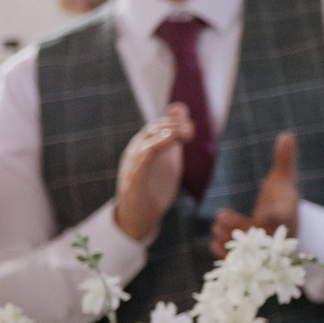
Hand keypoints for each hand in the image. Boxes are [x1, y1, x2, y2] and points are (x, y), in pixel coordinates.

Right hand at [113, 104, 195, 241]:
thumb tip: (179, 107)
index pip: (157, 127)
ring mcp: (132, 170)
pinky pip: (135, 172)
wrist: (141, 215)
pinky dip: (142, 162)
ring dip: (156, 141)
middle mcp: (136, 154)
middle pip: (150, 134)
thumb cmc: (155, 183)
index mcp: (145, 146)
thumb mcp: (169, 155)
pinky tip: (149, 153)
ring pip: (141, 150)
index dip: (173, 122)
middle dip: (170, 129)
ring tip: (171, 135)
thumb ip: (174, 133)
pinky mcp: (132, 187)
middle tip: (190, 130)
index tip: (191, 125)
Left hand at [210, 131, 299, 255]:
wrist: (285, 222)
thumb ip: (285, 159)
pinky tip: (214, 243)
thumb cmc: (281, 197)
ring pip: (249, 251)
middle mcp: (279, 235)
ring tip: (215, 227)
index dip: (274, 218)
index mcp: (288, 215)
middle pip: (262, 237)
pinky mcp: (255, 257)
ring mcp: (267, 249)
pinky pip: (241, 260)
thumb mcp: (284, 178)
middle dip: (241, 229)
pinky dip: (227, 254)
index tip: (264, 214)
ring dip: (230, 241)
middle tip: (220, 218)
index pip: (282, 218)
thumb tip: (287, 134)